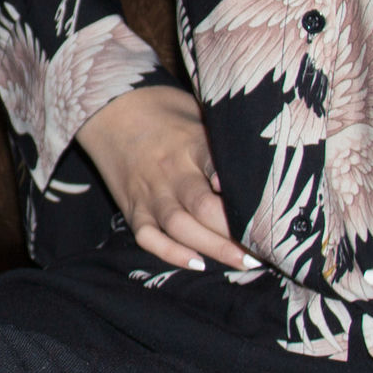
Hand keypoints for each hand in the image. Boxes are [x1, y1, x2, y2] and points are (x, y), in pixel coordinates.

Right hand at [77, 86, 251, 272]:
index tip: (258, 201)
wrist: (108, 109)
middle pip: (202, 206)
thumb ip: (221, 135)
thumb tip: (264, 151)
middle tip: (264, 247)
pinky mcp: (132, 208)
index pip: (213, 163)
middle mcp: (170, 171)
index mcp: (190, 143)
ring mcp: (149, 193)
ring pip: (179, 227)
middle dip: (234, 232)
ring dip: (212, 248)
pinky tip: (197, 263)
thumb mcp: (197, 112)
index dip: (231, 181)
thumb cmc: (164, 111)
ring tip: (243, 262)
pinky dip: (171, 253)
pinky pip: (148, 237)